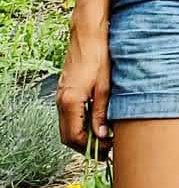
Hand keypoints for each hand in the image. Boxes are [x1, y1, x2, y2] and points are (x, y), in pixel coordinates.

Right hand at [57, 24, 112, 157]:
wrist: (88, 36)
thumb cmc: (99, 58)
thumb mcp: (105, 88)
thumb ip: (101, 113)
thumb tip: (102, 136)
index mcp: (70, 102)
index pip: (75, 137)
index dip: (91, 147)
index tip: (107, 150)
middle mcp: (61, 102)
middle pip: (68, 136)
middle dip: (85, 146)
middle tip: (106, 150)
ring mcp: (61, 97)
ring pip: (67, 127)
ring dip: (83, 136)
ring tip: (104, 139)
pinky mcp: (65, 92)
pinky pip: (68, 116)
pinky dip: (80, 125)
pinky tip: (96, 124)